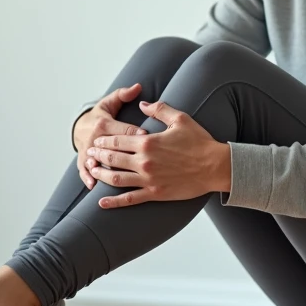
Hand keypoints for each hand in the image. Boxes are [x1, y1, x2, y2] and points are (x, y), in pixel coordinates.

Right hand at [72, 83, 146, 189]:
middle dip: (123, 155)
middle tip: (139, 162)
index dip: (136, 133)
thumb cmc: (101, 115)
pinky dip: (88, 177)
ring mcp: (87, 150)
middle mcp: (95, 138)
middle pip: (110, 148)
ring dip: (104, 168)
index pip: (123, 130)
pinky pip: (84, 170)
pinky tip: (94, 185)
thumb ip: (124, 95)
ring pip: (96, 160)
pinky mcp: (83, 161)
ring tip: (113, 176)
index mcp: (104, 123)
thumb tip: (138, 87)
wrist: (80, 126)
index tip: (148, 137)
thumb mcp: (110, 102)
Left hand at [87, 100, 229, 208]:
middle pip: (112, 159)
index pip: (118, 140)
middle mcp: (144, 161)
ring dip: (101, 175)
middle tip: (90, 154)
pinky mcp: (155, 193)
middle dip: (98, 156)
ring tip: (93, 171)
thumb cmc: (199, 142)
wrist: (215, 166)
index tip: (96, 141)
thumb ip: (159, 109)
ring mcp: (148, 179)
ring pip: (116, 178)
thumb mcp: (180, 119)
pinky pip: (130, 199)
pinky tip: (102, 202)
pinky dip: (114, 202)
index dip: (104, 141)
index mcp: (148, 142)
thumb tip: (143, 103)